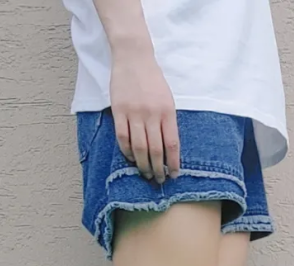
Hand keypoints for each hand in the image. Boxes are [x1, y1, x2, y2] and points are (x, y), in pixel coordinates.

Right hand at [109, 47, 179, 182]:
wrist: (133, 57)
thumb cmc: (153, 81)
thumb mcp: (168, 100)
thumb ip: (168, 122)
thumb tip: (169, 149)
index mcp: (167, 112)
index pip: (172, 144)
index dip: (173, 163)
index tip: (174, 174)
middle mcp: (152, 114)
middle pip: (155, 150)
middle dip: (158, 169)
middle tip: (159, 180)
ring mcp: (134, 113)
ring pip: (139, 147)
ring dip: (143, 164)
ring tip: (146, 174)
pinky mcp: (119, 111)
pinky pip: (123, 137)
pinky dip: (127, 151)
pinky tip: (131, 158)